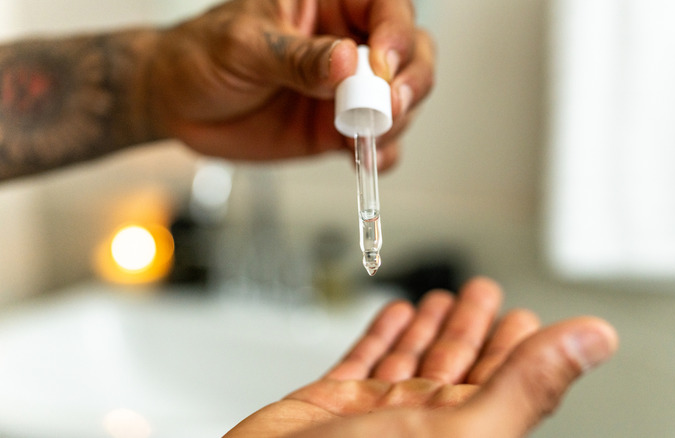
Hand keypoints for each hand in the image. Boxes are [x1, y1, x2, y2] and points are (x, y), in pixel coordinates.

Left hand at [148, 0, 433, 170]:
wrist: (177, 105)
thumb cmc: (202, 55)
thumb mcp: (244, 46)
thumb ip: (296, 57)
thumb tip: (349, 63)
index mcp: (328, 3)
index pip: (386, 6)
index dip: (397, 34)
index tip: (382, 68)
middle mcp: (348, 43)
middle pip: (411, 53)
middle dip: (411, 82)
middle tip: (389, 107)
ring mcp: (347, 89)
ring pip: (401, 100)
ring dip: (396, 122)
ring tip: (365, 137)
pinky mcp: (339, 128)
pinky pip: (379, 142)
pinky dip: (382, 155)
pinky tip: (366, 160)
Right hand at [223, 277, 617, 437]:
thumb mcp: (463, 430)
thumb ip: (528, 383)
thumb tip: (597, 339)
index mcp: (463, 431)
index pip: (503, 381)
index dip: (520, 347)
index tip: (528, 316)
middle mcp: (421, 425)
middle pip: (456, 363)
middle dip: (471, 324)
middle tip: (483, 288)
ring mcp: (373, 416)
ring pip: (411, 359)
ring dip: (429, 325)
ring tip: (443, 295)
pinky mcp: (328, 407)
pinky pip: (361, 362)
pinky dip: (380, 335)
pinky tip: (394, 314)